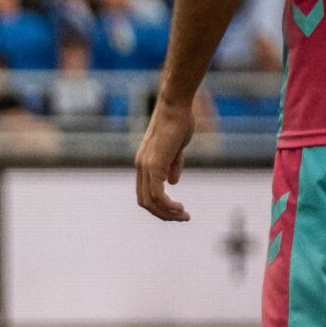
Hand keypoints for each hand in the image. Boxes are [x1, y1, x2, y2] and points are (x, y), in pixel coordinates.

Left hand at [135, 97, 194, 220]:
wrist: (175, 107)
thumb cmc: (178, 123)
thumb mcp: (175, 148)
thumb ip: (173, 165)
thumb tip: (173, 182)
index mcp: (144, 164)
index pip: (145, 193)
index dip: (160, 205)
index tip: (178, 210)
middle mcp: (141, 167)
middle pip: (144, 201)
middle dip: (163, 214)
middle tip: (183, 218)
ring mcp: (145, 166)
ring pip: (150, 201)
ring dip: (167, 213)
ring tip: (184, 216)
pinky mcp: (154, 164)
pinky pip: (156, 193)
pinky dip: (167, 205)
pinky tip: (179, 208)